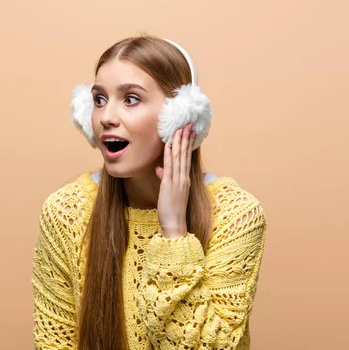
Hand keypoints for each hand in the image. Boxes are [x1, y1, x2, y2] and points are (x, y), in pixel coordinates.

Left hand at [155, 123, 195, 237]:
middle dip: (186, 138)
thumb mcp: (168, 192)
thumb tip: (160, 170)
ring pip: (179, 157)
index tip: (189, 132)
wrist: (175, 225)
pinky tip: (169, 144)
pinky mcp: (170, 185)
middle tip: (188, 124)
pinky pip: (170, 167)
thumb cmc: (171, 211)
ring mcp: (178, 181)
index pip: (186, 158)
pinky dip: (170, 154)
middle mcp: (183, 178)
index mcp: (184, 179)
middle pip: (184, 154)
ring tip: (181, 128)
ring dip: (179, 142)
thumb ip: (165, 179)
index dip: (187, 144)